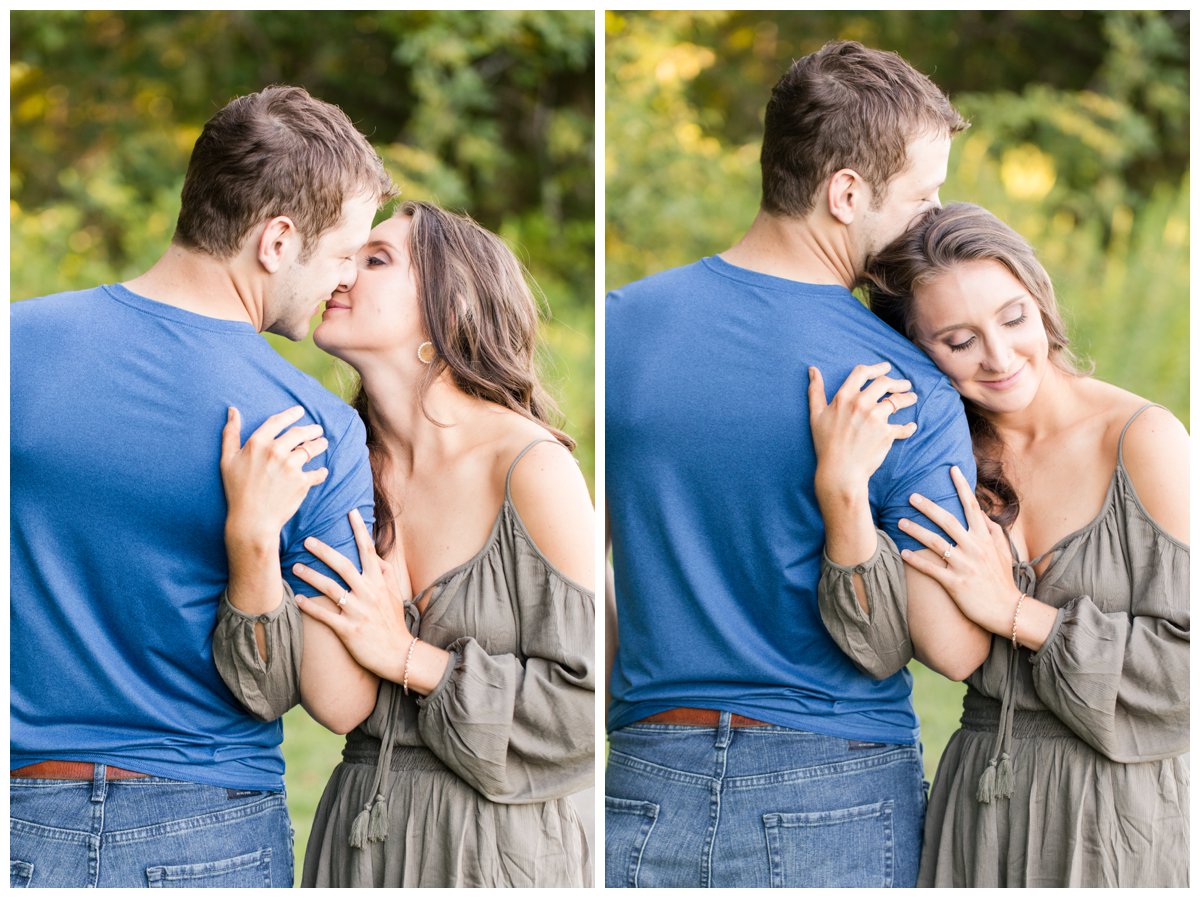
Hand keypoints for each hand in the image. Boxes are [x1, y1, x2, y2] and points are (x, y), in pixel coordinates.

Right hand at [221, 406, 328, 547]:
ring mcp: (291, 466)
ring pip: (311, 449)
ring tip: (323, 443)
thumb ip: (231, 433)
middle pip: (299, 433)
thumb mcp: (227, 459)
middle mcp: (276, 451)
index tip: (300, 411)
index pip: (278, 421)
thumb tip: (232, 410)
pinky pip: (317, 473)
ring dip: (320, 445)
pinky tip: (322, 471)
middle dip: (311, 430)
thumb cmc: (237, 490)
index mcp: (258, 443)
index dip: (291, 414)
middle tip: (318, 430)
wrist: (251, 520)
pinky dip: (321, 472)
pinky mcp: (302, 482)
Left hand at [292, 508, 414, 681]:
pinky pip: (325, 615)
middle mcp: (368, 593)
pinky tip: (296, 599)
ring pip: (331, 588)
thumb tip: (376, 556)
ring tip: (295, 567)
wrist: (398, 654)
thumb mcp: (395, 594)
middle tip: (307, 540)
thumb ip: (386, 573)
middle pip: (344, 566)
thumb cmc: (393, 623)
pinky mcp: (348, 630)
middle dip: (324, 551)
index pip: (369, 550)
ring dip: (311, 576)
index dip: (360, 530)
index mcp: (379, 582)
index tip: (351, 512)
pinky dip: (310, 606)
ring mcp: (358, 611)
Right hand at [809, 362, 917, 501]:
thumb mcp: (815, 415)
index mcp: (844, 397)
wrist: (839, 471)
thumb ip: (815, 390)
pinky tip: (911, 426)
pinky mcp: (887, 433)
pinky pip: (903, 427)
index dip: (876, 368)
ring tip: (912, 398)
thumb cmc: (825, 444)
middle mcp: (861, 404)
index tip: (886, 367)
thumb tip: (813, 369)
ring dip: (907, 398)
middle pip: (885, 383)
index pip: (862, 373)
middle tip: (905, 384)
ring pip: (898, 401)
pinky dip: (909, 427)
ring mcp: (876, 418)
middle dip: (897, 382)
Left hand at [898, 466, 1021, 635]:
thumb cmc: (1002, 580)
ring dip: (916, 531)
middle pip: (948, 521)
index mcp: (984, 538)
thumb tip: (982, 514)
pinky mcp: (955, 583)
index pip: (972, 506)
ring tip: (899, 522)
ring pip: (935, 543)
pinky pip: (931, 569)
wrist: (1008, 610)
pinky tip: (902, 553)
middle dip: (928, 507)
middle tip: (911, 495)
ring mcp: (964, 565)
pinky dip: (916, 560)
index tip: (952, 469)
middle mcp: (974, 548)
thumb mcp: (1003, 552)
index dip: (962, 486)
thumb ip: (992, 532)